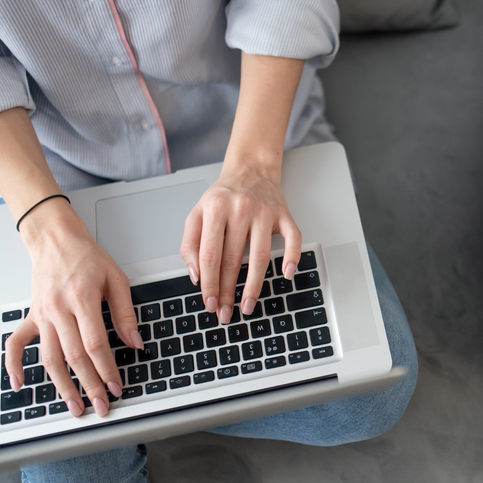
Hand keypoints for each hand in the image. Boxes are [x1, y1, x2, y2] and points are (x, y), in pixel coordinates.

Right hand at [3, 199, 142, 417]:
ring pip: (49, 358)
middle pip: (74, 357)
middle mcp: (59, 310)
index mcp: (82, 299)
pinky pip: (16, 343)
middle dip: (89, 386)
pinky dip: (14, 365)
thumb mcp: (116, 278)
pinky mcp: (31, 316)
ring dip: (62, 386)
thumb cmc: (86, 256)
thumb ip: (125, 313)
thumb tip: (135, 342)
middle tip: (101, 406)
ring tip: (74, 407)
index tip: (116, 386)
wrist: (55, 240)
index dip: (107, 370)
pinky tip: (20, 385)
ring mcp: (42, 315)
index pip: (95, 344)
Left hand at [180, 164, 300, 323]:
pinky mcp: (284, 215)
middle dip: (227, 291)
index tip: (209, 302)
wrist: (250, 169)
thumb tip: (196, 275)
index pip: (210, 254)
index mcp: (216, 209)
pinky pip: (292, 239)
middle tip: (225, 312)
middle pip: (233, 259)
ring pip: (260, 256)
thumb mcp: (197, 213)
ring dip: (253, 286)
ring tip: (247, 305)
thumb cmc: (222, 195)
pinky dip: (292, 257)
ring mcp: (265, 212)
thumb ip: (190, 244)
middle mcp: (241, 209)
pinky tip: (286, 274)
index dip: (209, 282)